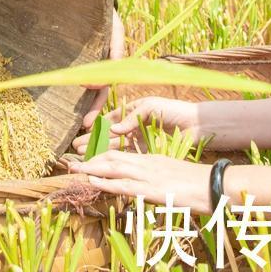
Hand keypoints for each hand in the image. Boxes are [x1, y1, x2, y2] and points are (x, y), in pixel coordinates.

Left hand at [65, 150, 212, 213]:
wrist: (215, 185)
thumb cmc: (199, 184)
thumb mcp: (174, 177)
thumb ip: (158, 178)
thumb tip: (146, 186)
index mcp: (152, 160)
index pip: (121, 155)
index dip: (101, 156)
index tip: (85, 158)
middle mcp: (147, 163)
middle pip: (112, 157)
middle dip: (90, 158)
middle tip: (71, 160)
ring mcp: (149, 174)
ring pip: (113, 167)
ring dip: (91, 167)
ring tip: (73, 167)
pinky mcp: (152, 188)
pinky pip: (123, 184)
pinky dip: (105, 181)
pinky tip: (92, 180)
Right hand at [72, 95, 201, 155]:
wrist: (194, 124)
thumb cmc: (172, 110)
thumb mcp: (150, 107)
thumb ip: (131, 117)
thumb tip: (113, 130)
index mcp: (131, 112)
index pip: (110, 118)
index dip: (96, 124)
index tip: (83, 129)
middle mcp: (132, 127)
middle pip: (108, 135)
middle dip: (92, 141)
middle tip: (76, 148)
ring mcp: (139, 140)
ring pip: (115, 147)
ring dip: (100, 152)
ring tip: (85, 157)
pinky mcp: (146, 152)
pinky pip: (127, 156)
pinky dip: (115, 160)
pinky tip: (104, 165)